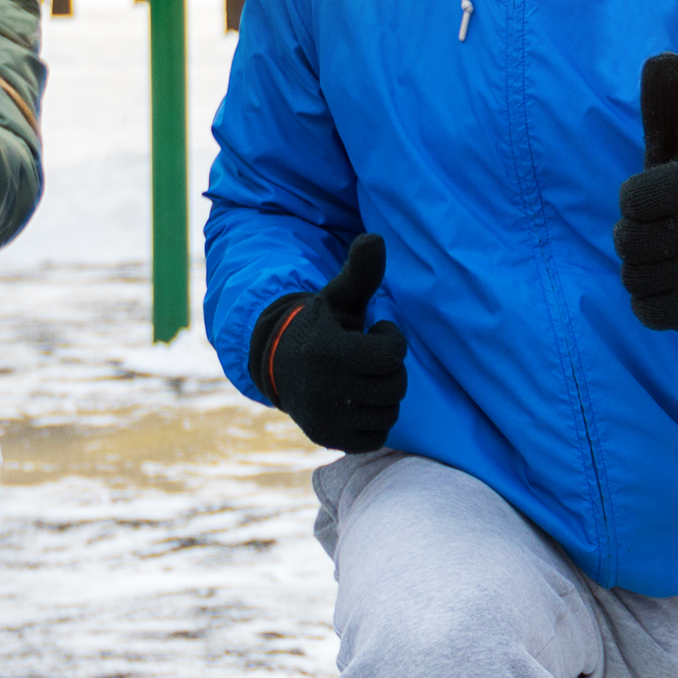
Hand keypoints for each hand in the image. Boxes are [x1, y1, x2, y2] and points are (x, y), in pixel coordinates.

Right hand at [251, 233, 408, 451]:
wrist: (281, 363)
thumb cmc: (322, 325)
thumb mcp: (338, 296)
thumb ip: (360, 272)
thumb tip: (376, 238)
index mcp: (326, 350)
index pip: (391, 354)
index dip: (391, 339)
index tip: (375, 332)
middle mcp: (322, 388)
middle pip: (395, 385)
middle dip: (390, 368)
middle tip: (369, 358)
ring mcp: (324, 419)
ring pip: (389, 413)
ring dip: (384, 395)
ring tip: (362, 378)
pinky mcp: (328, 439)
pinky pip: (377, 437)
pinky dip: (374, 421)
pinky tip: (358, 402)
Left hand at [612, 52, 677, 330]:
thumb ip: (665, 107)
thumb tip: (661, 56)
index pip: (628, 200)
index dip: (637, 201)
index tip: (667, 198)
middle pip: (626, 242)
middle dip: (637, 236)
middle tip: (669, 231)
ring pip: (633, 279)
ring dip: (644, 269)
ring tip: (675, 257)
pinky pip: (647, 312)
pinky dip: (653, 302)